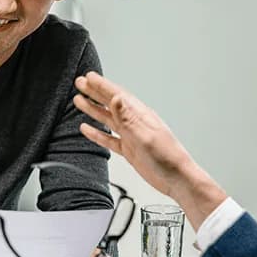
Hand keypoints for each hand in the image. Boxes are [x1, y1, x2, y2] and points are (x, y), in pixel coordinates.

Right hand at [73, 73, 226, 218]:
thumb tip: (116, 98)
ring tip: (79, 101)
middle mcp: (135, 123)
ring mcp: (131, 136)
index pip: (116, 96)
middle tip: (80, 83)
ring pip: (107, 119)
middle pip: (110, 104)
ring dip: (93, 109)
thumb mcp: (145, 136)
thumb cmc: (168, 158)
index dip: (101, 86)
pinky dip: (97, 133)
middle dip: (95, 93)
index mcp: (140, 116)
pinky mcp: (129, 150)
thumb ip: (128, 118)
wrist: (177, 179)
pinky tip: (87, 129)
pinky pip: (109, 139)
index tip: (88, 77)